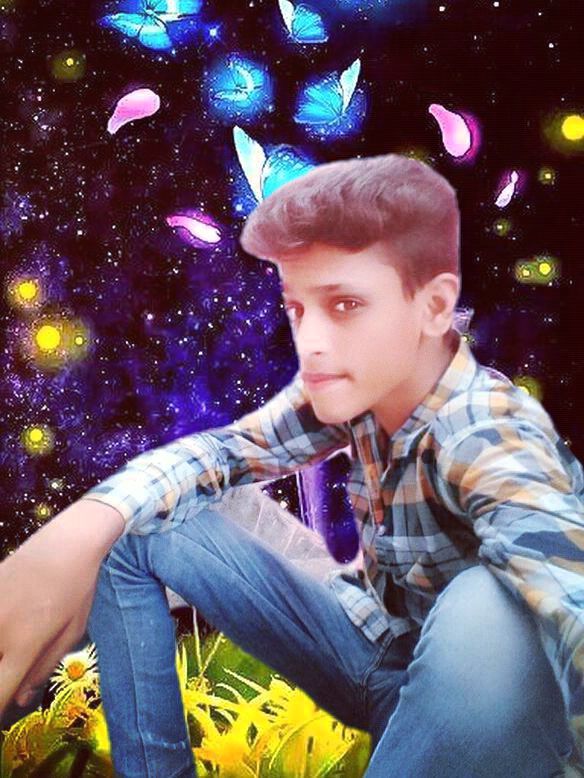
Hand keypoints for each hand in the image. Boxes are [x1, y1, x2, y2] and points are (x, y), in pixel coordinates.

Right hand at [0, 499, 124, 719]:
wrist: (67, 541)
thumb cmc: (76, 587)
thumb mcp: (71, 631)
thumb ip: (42, 669)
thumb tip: (19, 700)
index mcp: (24, 645)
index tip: (5, 706)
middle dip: (0, 676)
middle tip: (15, 667)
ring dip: (1, 650)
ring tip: (17, 639)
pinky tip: (14, 615)